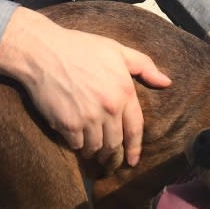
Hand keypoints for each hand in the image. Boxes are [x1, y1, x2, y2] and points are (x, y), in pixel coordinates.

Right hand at [0, 7, 170, 166]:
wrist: (43, 51)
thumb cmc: (80, 47)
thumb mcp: (116, 50)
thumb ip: (143, 66)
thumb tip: (167, 82)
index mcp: (124, 91)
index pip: (135, 129)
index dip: (135, 148)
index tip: (133, 161)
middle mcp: (109, 108)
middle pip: (115, 143)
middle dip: (113, 155)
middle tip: (110, 161)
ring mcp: (88, 118)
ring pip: (96, 148)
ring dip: (95, 153)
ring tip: (92, 153)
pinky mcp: (67, 125)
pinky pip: (76, 146)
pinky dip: (77, 147)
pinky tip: (76, 142)